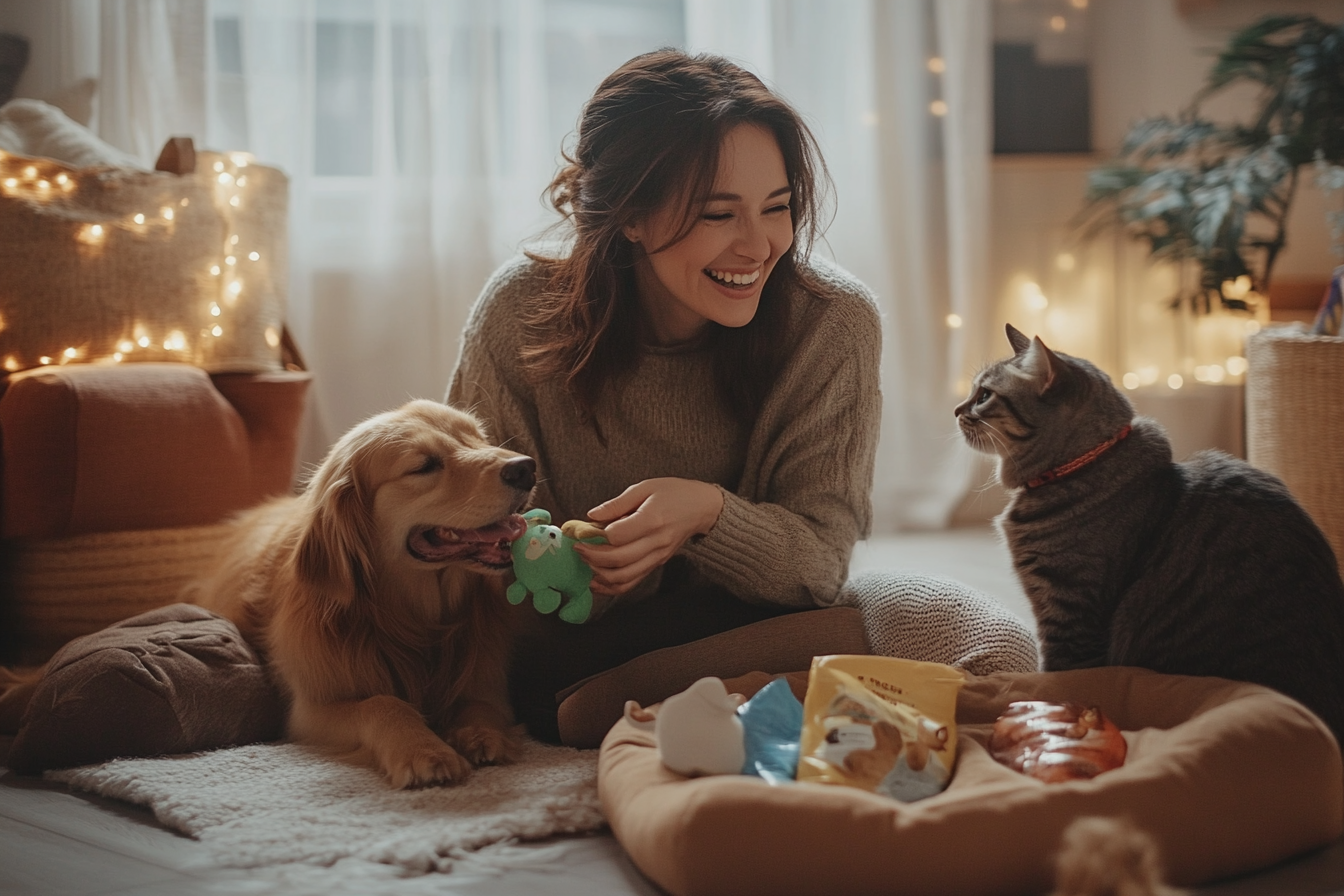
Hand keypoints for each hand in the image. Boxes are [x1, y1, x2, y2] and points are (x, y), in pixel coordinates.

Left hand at [575, 478, 723, 596]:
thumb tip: (591, 516)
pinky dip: (611, 587)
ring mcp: (658, 557)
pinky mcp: (657, 564)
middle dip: (592, 557)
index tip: (581, 531)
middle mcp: (656, 542)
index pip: (618, 535)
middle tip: (577, 548)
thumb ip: (617, 503)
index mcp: (652, 519)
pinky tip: (596, 582)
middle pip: (618, 560)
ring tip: (585, 564)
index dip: (596, 536)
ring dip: (599, 575)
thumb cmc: (674, 493)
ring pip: (624, 577)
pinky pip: (632, 583)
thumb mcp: (645, 487)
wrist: (702, 508)